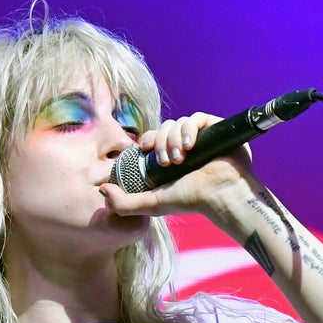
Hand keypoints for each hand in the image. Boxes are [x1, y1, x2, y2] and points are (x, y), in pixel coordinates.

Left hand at [100, 112, 257, 220]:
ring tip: (180, 158)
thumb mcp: (152, 204)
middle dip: (161, 142)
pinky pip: (196, 118)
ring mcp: (202, 137)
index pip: (153, 139)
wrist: (221, 195)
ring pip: (178, 123)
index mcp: (171, 158)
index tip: (144, 149)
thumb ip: (124, 203)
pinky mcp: (217, 129)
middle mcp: (185, 146)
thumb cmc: (190, 201)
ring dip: (173, 138)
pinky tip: (190, 145)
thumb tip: (101, 189)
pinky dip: (189, 128)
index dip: (147, 140)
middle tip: (166, 162)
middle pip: (164, 128)